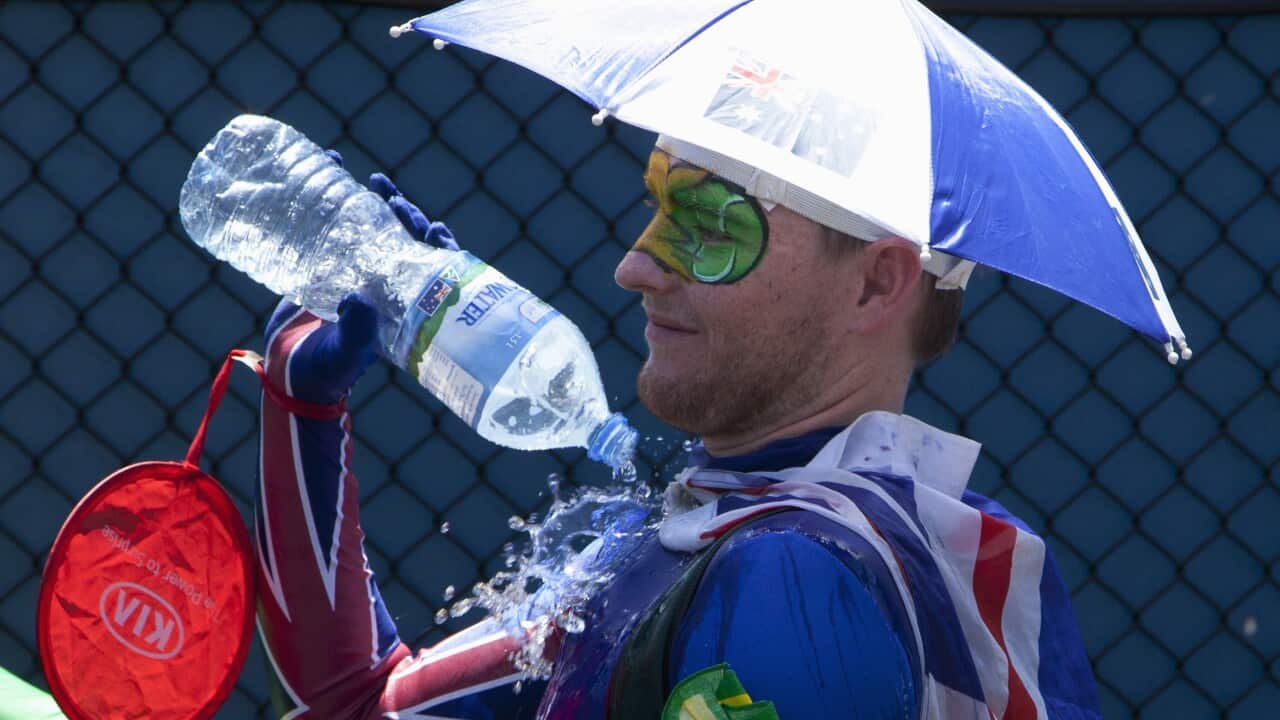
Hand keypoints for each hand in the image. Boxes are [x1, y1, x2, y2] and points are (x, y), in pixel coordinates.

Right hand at [262, 152, 460, 402]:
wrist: (289, 373)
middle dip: (408, 218)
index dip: (439, 248)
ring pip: (378, 231)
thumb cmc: (325, 372)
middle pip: (408, 244)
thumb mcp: (344, 353)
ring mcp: (358, 275)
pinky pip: (340, 229)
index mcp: (403, 308)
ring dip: (380, 204)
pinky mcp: (328, 266)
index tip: (435, 228)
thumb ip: (355, 332)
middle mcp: (386, 289)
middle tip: (397, 199)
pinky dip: (339, 201)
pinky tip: (333, 173)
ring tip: (375, 181)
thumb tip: (359, 300)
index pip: (433, 272)